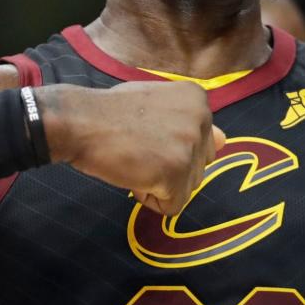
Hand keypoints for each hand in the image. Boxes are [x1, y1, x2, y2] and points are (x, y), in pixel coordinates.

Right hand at [39, 81, 225, 214]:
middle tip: (138, 150)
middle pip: (198, 168)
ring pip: (187, 188)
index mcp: (199, 99)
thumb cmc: (110, 112)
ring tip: (134, 160)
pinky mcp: (177, 172)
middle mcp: (202, 118)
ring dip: (159, 184)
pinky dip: (150, 199)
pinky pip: (172, 205)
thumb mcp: (157, 102)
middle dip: (169, 169)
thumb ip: (189, 121)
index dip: (170, 149)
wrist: (80, 121)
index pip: (201, 144)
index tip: (145, 136)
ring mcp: (191, 145)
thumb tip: (224, 141)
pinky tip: (133, 175)